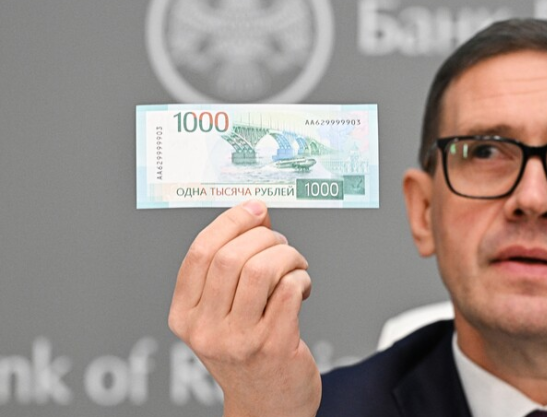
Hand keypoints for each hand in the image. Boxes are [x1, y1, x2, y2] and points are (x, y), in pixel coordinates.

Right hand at [168, 200, 320, 416]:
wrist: (266, 407)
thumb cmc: (247, 351)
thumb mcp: (224, 313)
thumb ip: (233, 266)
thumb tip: (257, 214)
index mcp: (185, 315)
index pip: (200, 253)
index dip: (231, 222)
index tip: (255, 208)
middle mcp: (205, 329)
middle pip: (232, 257)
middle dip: (266, 238)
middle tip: (281, 244)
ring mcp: (239, 340)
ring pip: (263, 269)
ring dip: (287, 256)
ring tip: (295, 265)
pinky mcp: (274, 345)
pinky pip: (290, 289)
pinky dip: (302, 277)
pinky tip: (303, 288)